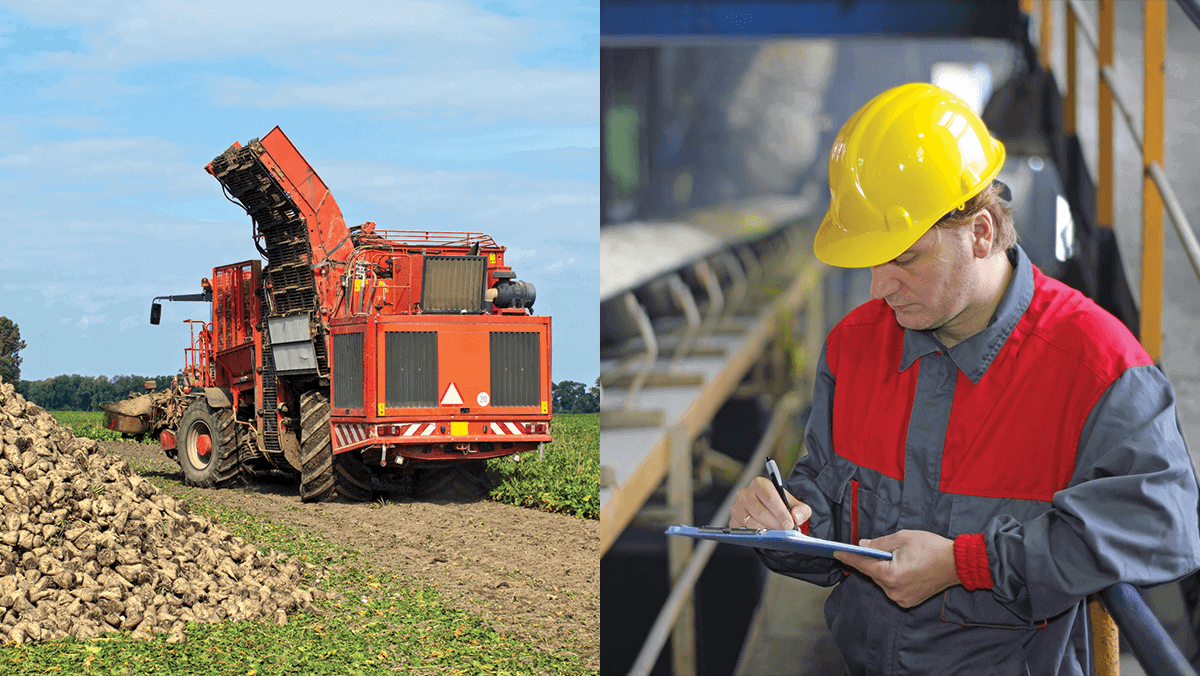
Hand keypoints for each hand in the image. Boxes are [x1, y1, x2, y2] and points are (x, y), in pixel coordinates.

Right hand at [730, 476, 810, 529]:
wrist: (770, 511)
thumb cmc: (781, 506)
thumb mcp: (795, 505)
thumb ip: (801, 510)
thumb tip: (796, 517)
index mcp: (760, 484)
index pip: (769, 498)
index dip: (780, 513)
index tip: (789, 524)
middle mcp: (745, 493)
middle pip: (760, 512)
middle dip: (775, 524)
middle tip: (785, 532)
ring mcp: (737, 507)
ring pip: (752, 523)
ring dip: (767, 531)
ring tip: (778, 534)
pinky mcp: (734, 521)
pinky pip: (745, 531)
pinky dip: (756, 535)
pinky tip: (766, 535)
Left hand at [833, 530, 958, 607]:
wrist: (957, 563)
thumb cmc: (932, 548)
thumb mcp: (902, 538)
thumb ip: (879, 543)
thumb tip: (862, 545)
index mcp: (891, 575)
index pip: (863, 565)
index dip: (849, 557)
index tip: (836, 552)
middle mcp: (894, 591)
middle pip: (873, 574)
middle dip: (872, 560)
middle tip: (875, 547)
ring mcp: (901, 598)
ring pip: (883, 581)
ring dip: (883, 569)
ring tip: (896, 556)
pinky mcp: (909, 601)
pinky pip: (892, 587)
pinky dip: (892, 577)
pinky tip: (901, 567)